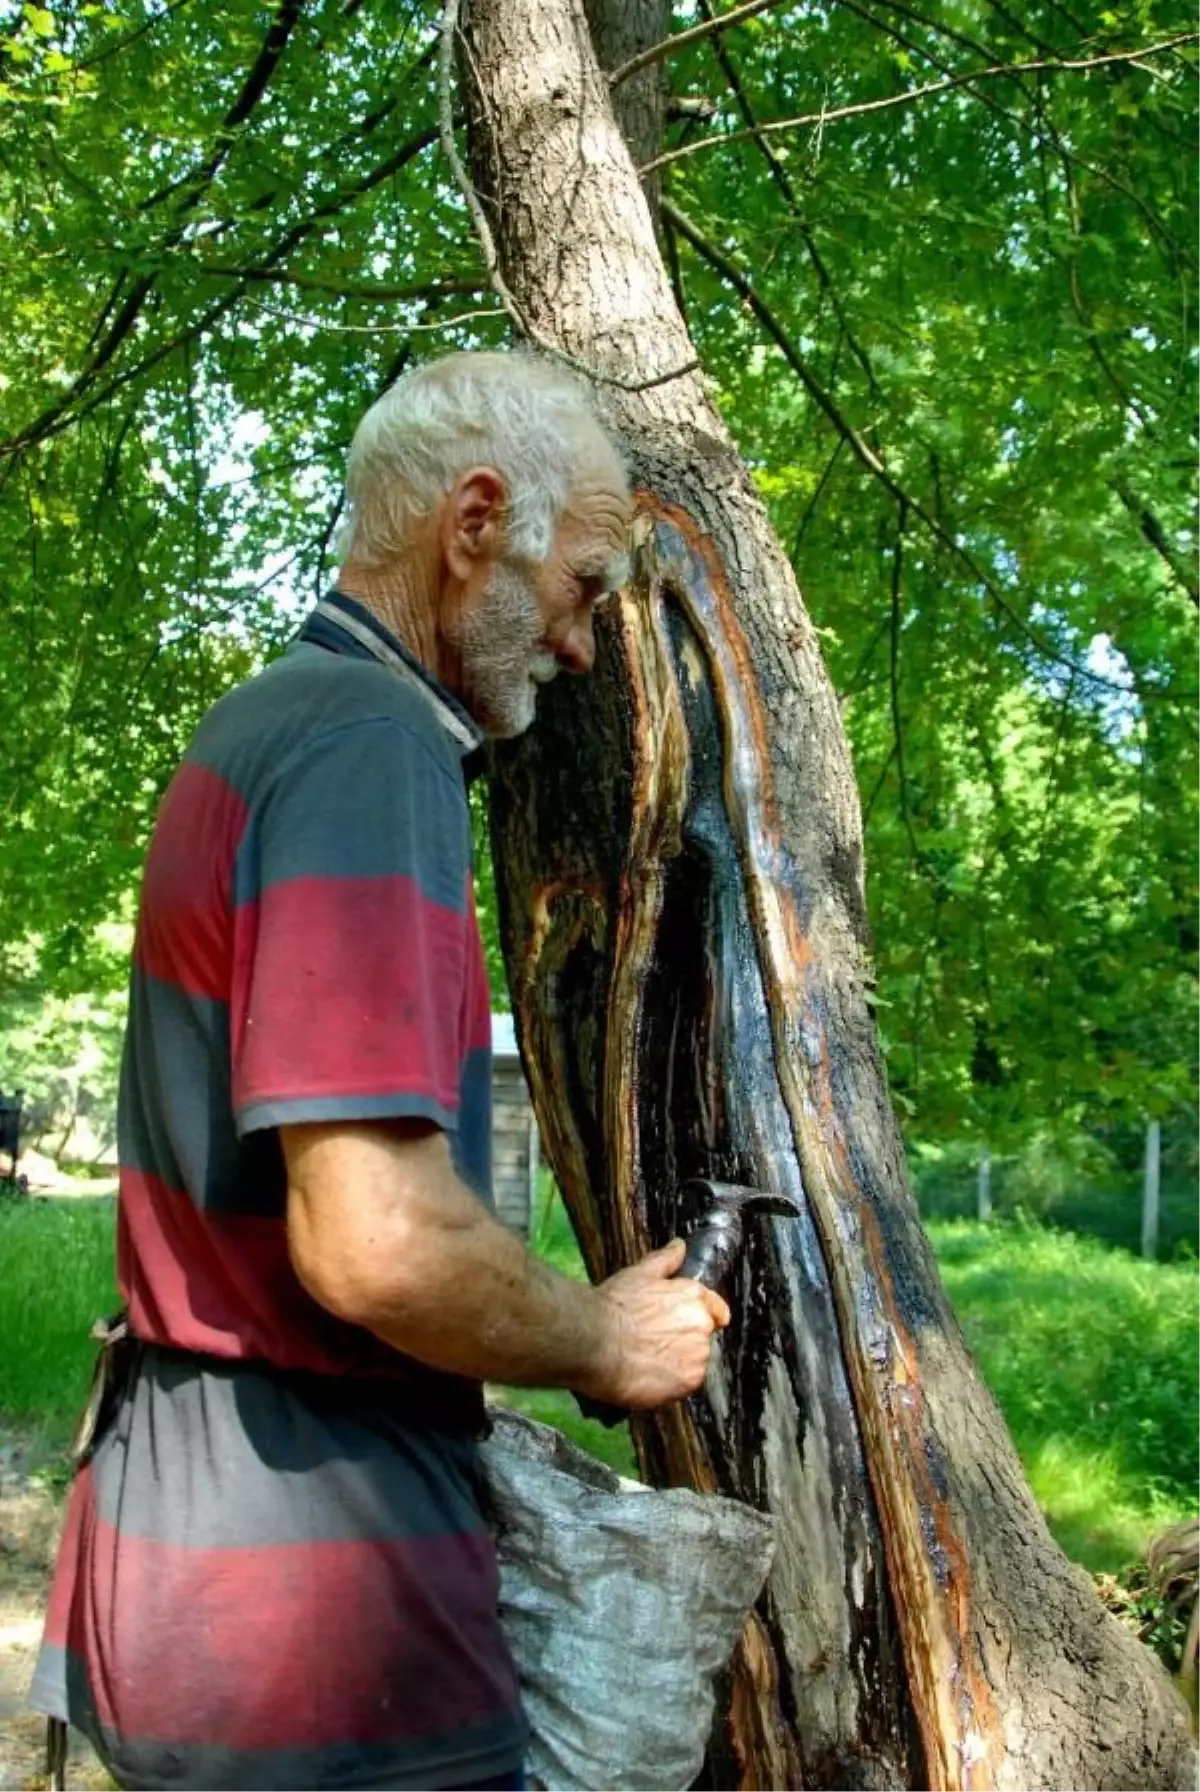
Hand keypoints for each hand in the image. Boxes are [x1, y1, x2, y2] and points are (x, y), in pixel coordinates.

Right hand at [580, 1240, 730, 1409]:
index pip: (716, 1310)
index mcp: (694, 1297)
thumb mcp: (639, 1275)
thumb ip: (665, 1260)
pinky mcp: (689, 1383)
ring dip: (676, 1365)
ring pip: (693, 1364)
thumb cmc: (613, 1307)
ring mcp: (698, 1356)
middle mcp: (702, 1326)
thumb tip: (679, 1246)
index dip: (699, 1318)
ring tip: (646, 1361)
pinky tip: (647, 1376)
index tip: (682, 1327)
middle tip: (651, 1344)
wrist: (595, 1341)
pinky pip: (684, 1386)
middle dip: (681, 1343)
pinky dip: (669, 1386)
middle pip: (701, 1339)